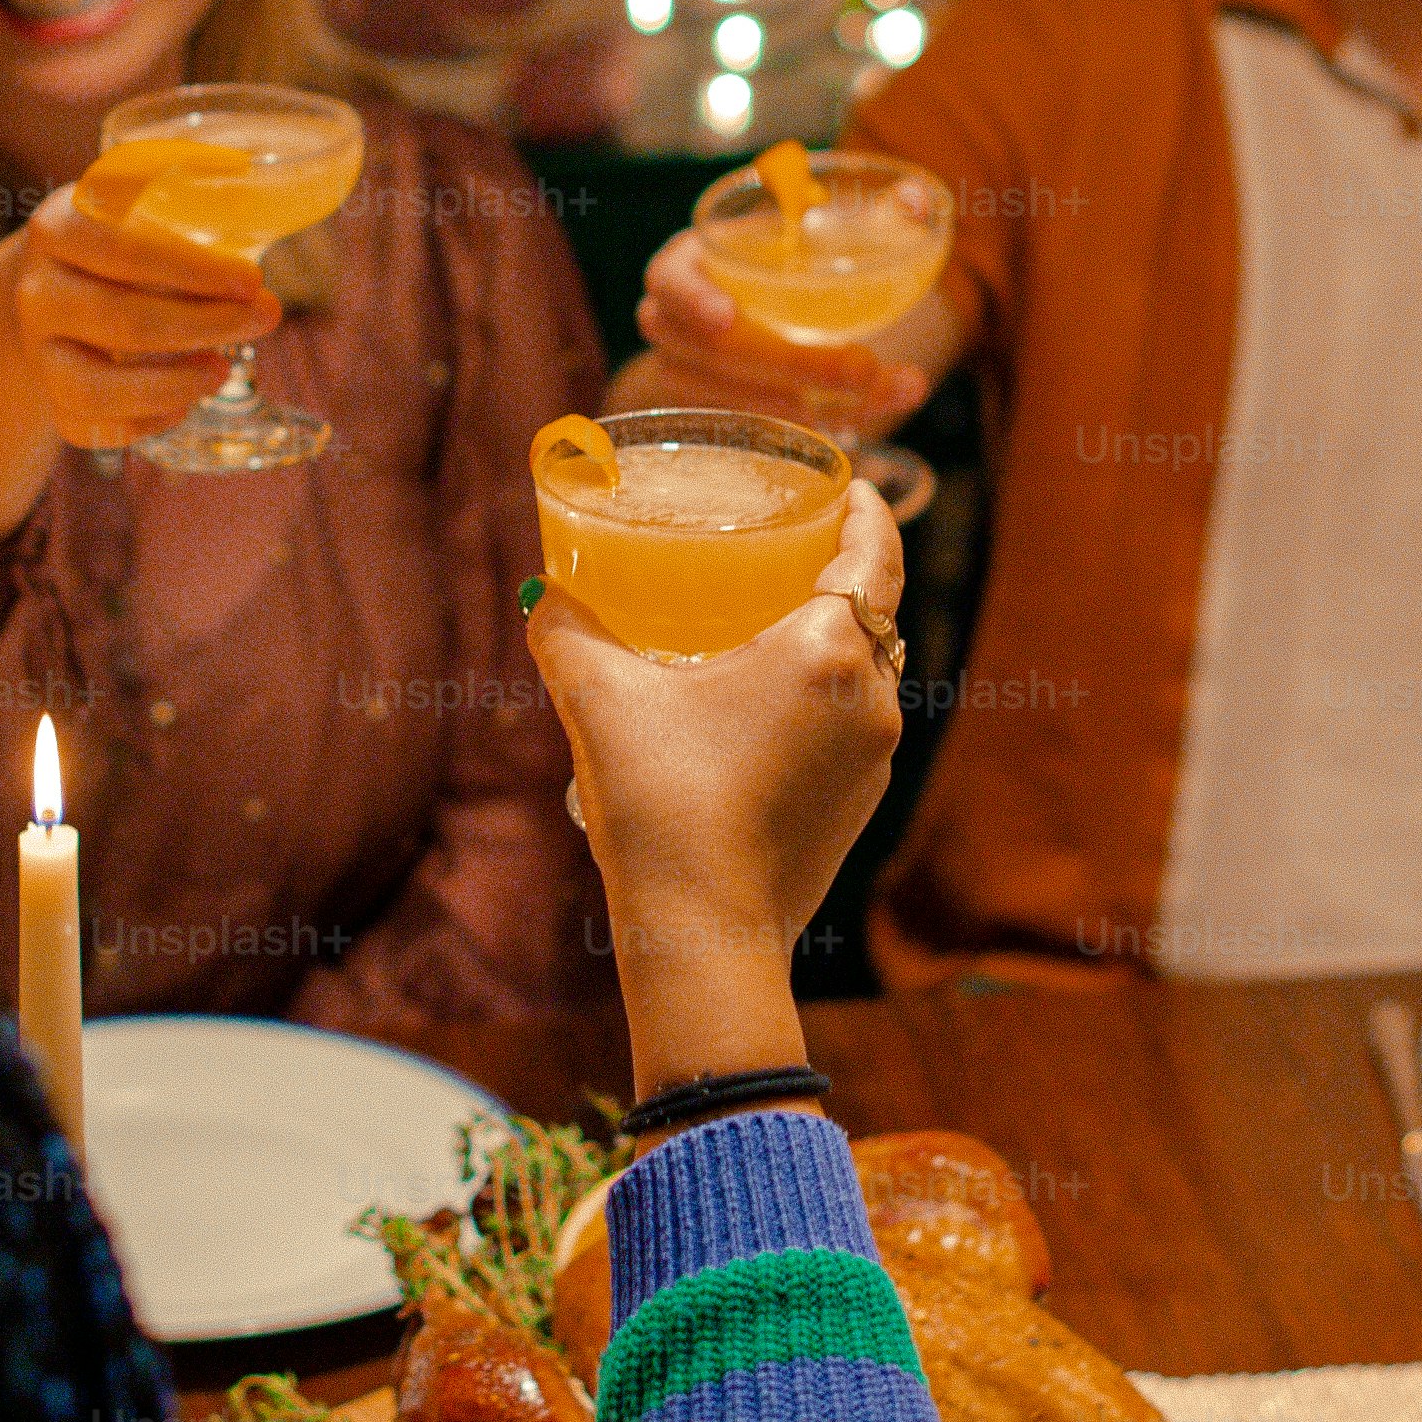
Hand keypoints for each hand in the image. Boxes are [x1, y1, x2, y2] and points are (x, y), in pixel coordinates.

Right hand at [12, 186, 282, 447]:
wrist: (63, 275)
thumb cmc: (127, 231)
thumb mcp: (145, 195)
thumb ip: (189, 187)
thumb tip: (253, 185)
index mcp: (59, 226)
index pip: (124, 250)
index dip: (193, 270)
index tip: (253, 280)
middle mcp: (37, 290)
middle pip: (122, 321)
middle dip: (206, 325)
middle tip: (266, 317)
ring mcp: (38, 349)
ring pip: (92, 389)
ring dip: (170, 386)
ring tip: (223, 371)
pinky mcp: (49, 395)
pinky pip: (87, 428)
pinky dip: (141, 425)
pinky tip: (184, 403)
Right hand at [527, 482, 906, 1087]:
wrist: (705, 936)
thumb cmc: (662, 809)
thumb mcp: (599, 702)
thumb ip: (568, 632)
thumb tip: (545, 592)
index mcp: (826, 652)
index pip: (876, 556)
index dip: (868, 513)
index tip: (854, 485)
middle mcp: (870, 698)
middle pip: (876, 613)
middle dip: (846, 573)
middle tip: (803, 544)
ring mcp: (873, 759)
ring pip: (867, 674)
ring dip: (836, 642)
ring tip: (780, 622)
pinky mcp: (859, 806)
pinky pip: (854, 726)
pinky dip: (825, 699)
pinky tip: (769, 708)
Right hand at [621, 230, 932, 432]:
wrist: (773, 315)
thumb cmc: (790, 263)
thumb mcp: (824, 233)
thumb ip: (877, 214)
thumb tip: (917, 199)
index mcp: (691, 261)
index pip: (668, 279)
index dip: (691, 298)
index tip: (728, 317)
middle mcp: (677, 321)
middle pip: (709, 351)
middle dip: (788, 364)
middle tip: (858, 369)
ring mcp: (685, 372)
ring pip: (724, 399)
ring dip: (792, 406)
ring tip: (858, 402)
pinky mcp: (709, 415)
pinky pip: (744, 428)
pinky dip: (800, 429)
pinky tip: (850, 421)